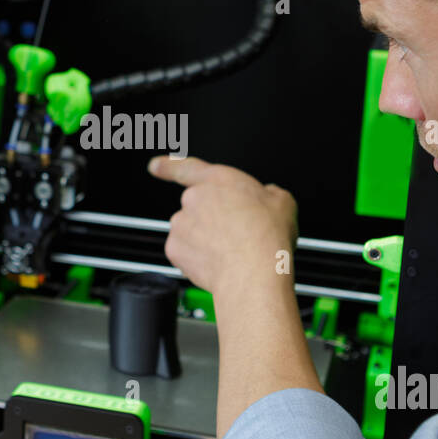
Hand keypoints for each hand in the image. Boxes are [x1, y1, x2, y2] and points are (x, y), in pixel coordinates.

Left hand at [147, 156, 297, 297]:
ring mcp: (181, 223)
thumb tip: (267, 197)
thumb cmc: (267, 237)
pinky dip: (197, 259)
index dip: (168, 166)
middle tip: (234, 236)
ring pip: (189, 232)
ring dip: (204, 240)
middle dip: (211, 221)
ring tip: (230, 252)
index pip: (187, 167)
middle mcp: (195, 198)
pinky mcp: (174, 249)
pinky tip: (217, 263)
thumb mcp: (282, 203)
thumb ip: (267, 194)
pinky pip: (184, 252)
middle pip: (197, 208)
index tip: (155, 165)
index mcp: (218, 179)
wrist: (254, 273)